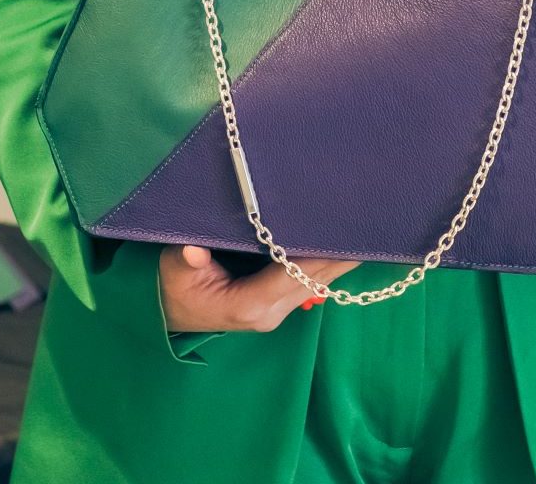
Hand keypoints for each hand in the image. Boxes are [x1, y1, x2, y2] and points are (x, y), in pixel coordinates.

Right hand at [159, 243, 361, 334]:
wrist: (171, 313)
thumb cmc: (174, 287)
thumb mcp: (174, 270)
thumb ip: (185, 260)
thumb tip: (193, 251)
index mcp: (248, 305)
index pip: (290, 276)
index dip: (316, 256)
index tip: (341, 234)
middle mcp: (270, 312)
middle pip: (313, 280)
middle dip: (338, 254)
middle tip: (365, 222)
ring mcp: (277, 311)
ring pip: (318, 284)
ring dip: (339, 260)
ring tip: (365, 229)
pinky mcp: (279, 305)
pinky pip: (311, 283)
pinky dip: (329, 264)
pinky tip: (346, 245)